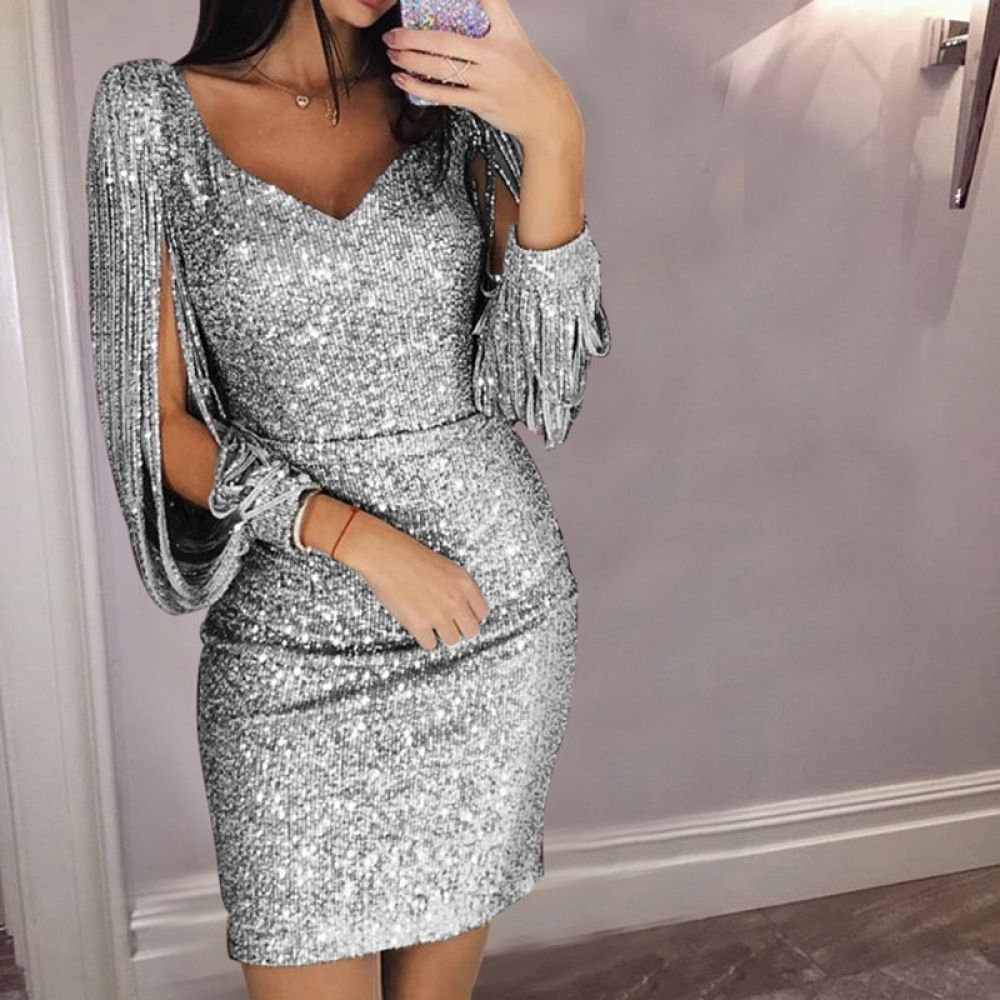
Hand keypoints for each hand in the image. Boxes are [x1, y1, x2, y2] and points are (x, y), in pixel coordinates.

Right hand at [312, 499, 489, 651]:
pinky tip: (418, 624)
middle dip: (460, 628)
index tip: (462, 616)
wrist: (385, 555)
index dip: (471, 615)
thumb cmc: (411, 556)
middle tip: (448, 623)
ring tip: (430, 621)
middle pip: (472, 631)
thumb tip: (463, 609)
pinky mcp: (419, 625)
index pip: (482, 613)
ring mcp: (438, 615)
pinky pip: (430, 645)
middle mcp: (456, 601)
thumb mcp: (446, 567)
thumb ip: (458, 588)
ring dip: (442, 633)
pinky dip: (424, 638)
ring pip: (452, 640)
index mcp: (465, 583)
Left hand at [381, 0, 583, 147]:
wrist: (546, 113)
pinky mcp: (480, 103)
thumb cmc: (528, 74)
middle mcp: (494, 55)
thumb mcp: (514, 37)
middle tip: (392, 35)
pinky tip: (404, 81)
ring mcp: (486, 81)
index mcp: (504, 32)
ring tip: (393, 55)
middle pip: (444, 42)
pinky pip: (444, 95)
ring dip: (411, 62)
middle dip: (412, 38)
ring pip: (440, 69)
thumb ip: (491, 15)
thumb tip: (461, 8)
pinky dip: (420, 88)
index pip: (486, 1)